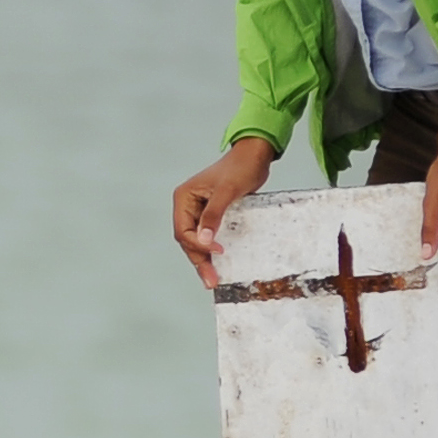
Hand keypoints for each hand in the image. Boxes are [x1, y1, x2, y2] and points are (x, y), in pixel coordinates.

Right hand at [172, 138, 276, 288]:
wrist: (254, 157)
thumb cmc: (240, 168)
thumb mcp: (227, 191)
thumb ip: (213, 215)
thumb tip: (203, 239)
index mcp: (184, 198)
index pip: (183, 229)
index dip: (198, 244)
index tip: (218, 251)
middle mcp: (187, 205)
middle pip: (187, 239)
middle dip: (199, 260)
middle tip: (211, 280)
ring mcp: (199, 211)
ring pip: (196, 241)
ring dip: (204, 259)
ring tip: (212, 279)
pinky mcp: (212, 215)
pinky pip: (207, 237)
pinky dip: (211, 251)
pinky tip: (218, 264)